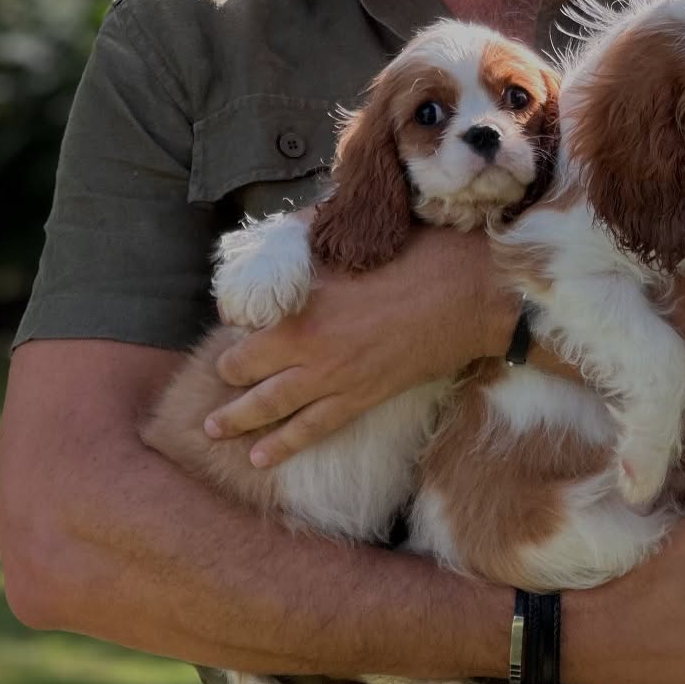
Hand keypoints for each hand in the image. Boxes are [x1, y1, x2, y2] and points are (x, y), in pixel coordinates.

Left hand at [203, 223, 513, 466]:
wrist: (471, 294)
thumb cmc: (420, 255)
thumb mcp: (359, 237)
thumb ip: (317, 234)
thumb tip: (292, 224)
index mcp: (304, 302)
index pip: (247, 321)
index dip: (236, 322)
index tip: (235, 321)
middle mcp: (309, 347)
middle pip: (246, 368)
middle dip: (226, 375)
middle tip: (215, 380)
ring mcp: (334, 378)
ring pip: (270, 407)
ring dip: (237, 419)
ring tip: (213, 429)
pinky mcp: (362, 399)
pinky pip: (312, 430)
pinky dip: (283, 446)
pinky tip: (259, 459)